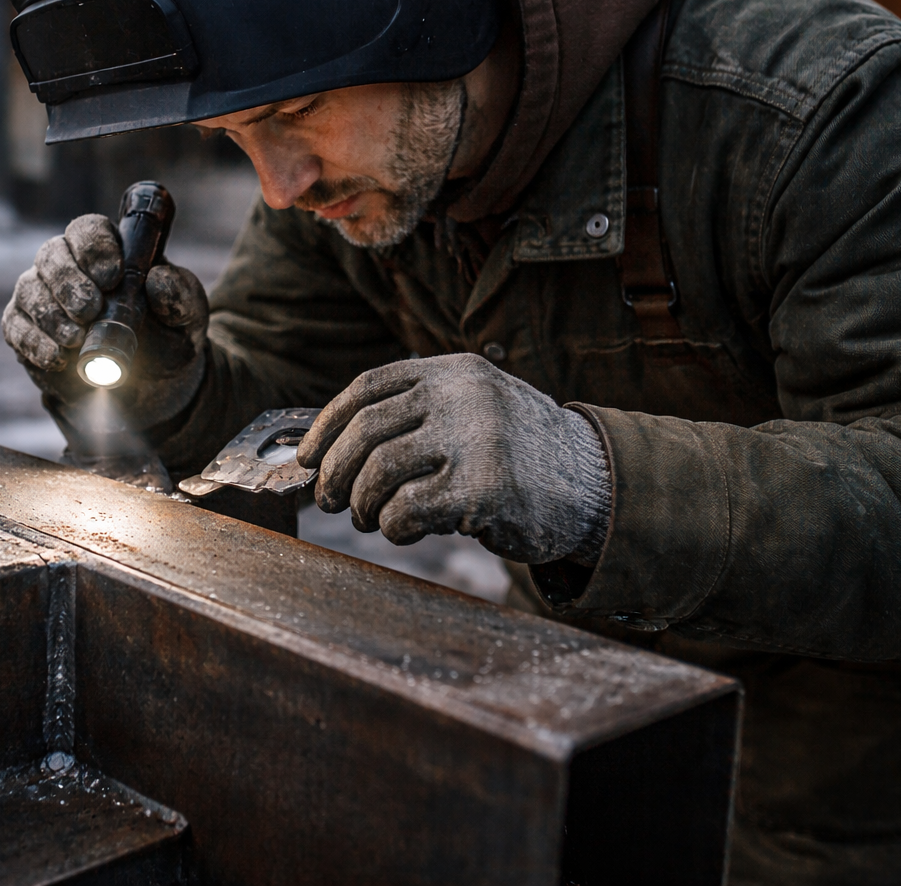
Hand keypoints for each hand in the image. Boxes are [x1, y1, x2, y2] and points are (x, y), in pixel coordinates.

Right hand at [3, 213, 208, 428]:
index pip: (88, 230)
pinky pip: (16, 327)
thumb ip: (181, 296)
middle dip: (68, 281)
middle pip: (51, 254)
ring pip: (30, 289)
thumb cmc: (167, 336)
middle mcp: (68, 266)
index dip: (94, 247)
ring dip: (51, 315)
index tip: (112, 275)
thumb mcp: (188, 318)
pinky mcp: (25, 329)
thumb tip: (158, 279)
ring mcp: (42, 296)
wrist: (147, 385)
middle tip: (90, 310)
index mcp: (107, 251)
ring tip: (76, 339)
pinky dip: (35, 342)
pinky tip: (58, 357)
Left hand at [297, 354, 611, 563]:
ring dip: (362, 504)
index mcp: (452, 371)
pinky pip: (407, 510)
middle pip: (366, 431)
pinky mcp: (483, 488)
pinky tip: (406, 530)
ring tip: (370, 518)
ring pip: (379, 471)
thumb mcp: (473, 408)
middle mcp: (462, 396)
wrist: (594, 484)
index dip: (326, 425)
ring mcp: (474, 439)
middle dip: (335, 472)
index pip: (367, 388)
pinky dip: (394, 526)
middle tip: (329, 500)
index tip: (306, 457)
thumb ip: (417, 413)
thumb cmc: (519, 454)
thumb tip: (331, 447)